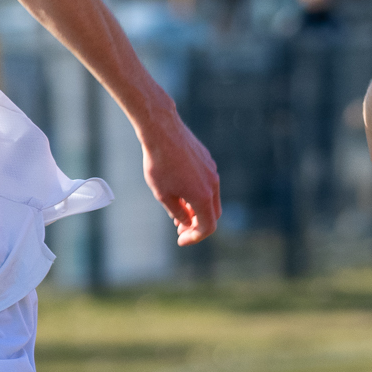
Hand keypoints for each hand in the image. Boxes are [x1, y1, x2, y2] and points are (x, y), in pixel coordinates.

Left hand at [139, 110, 221, 244]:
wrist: (161, 131)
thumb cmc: (159, 164)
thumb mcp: (163, 194)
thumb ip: (177, 212)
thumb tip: (186, 222)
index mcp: (203, 197)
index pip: (207, 227)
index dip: (195, 238)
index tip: (180, 240)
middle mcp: (213, 184)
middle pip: (212, 214)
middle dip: (197, 225)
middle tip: (180, 229)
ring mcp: (212, 171)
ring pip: (210, 198)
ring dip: (197, 209)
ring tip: (177, 210)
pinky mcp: (208, 160)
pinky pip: (207, 183)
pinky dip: (197, 193)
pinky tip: (180, 190)